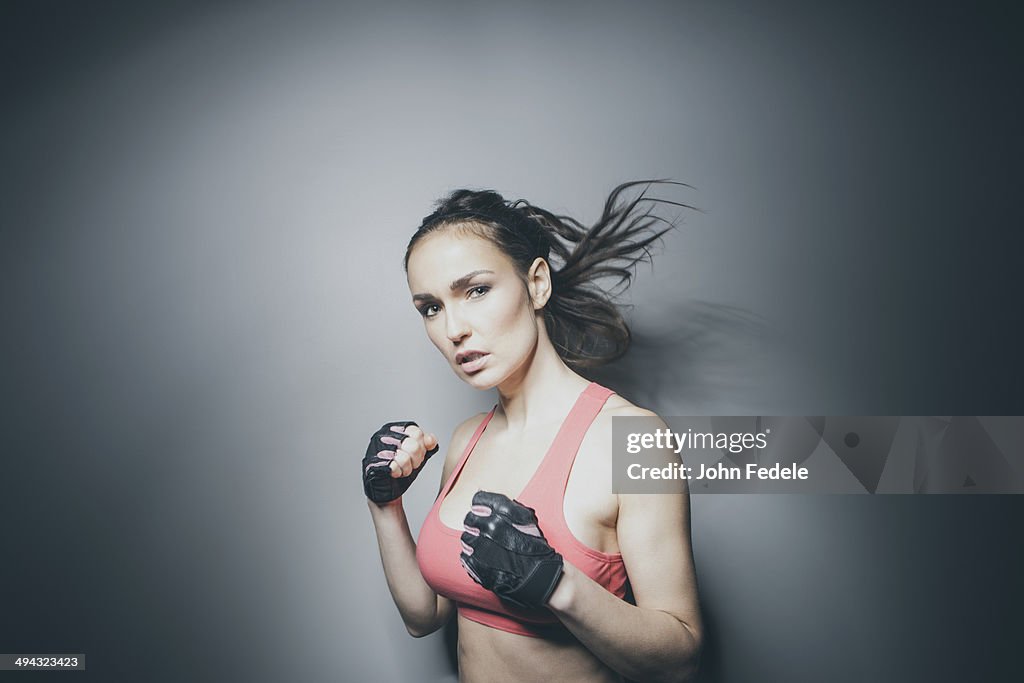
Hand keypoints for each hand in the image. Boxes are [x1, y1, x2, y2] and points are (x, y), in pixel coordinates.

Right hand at [363, 421, 438, 503]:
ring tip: (401, 469)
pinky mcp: (373, 463)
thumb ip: (425, 444)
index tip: (419, 454)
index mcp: (395, 429)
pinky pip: (393, 467)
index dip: (422, 447)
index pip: (417, 432)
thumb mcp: (417, 454)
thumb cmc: (400, 468)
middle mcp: (384, 436)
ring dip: (406, 469)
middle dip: (416, 460)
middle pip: (413, 446)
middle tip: (410, 464)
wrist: (385, 488)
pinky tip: (393, 473)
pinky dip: (397, 473)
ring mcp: (376, 448)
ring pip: (404, 458)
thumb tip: (431, 440)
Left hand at [460, 491, 563, 608]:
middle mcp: (493, 527)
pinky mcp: (479, 567)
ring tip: (487, 547)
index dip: (479, 504)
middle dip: (475, 523)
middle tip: (483, 531)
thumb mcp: (527, 519)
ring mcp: (484, 548)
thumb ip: (505, 505)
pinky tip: (485, 559)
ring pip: (466, 538)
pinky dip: (473, 557)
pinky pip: (466, 557)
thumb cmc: (534, 545)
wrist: (540, 576)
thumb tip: (481, 492)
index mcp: (505, 512)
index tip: (481, 510)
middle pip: (470, 519)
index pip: (478, 499)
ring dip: (473, 541)